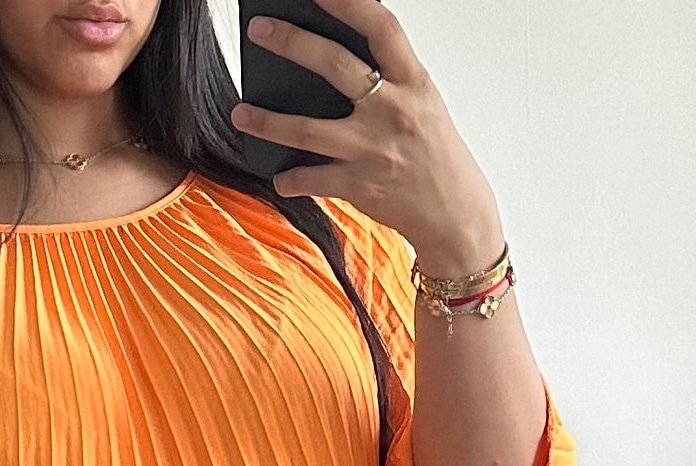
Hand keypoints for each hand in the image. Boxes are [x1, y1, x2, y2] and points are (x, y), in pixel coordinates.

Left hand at [232, 0, 505, 271]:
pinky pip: (313, 180)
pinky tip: (279, 176)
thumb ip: (389, 78)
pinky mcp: (360, 186)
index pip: (380, 27)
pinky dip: (291, 179)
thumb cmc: (434, 154)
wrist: (455, 214)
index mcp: (413, 81)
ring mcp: (373, 149)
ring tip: (240, 112)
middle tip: (259, 30)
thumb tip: (336, 54)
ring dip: (268, 121)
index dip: (348, 2)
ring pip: (308, 129)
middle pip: (335, 65)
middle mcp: (393, 110)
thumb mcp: (423, 103)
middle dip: (292, 43)